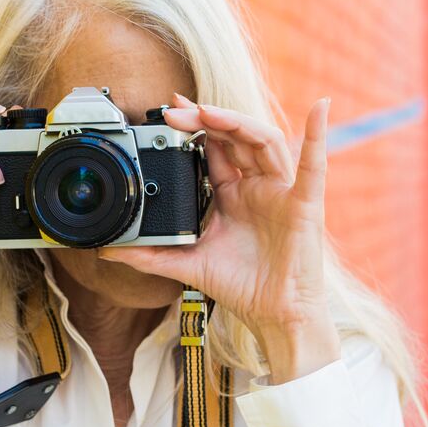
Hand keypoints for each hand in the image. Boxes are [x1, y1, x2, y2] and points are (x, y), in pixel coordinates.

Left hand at [99, 94, 342, 380]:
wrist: (275, 317)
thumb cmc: (242, 287)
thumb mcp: (188, 265)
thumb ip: (150, 255)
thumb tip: (108, 250)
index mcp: (233, 194)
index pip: (214, 148)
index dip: (194, 126)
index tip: (167, 111)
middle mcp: (258, 186)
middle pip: (235, 137)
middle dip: (206, 118)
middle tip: (175, 109)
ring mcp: (281, 192)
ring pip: (264, 141)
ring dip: (237, 122)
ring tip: (207, 112)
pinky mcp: (304, 204)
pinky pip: (314, 166)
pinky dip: (319, 137)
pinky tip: (320, 109)